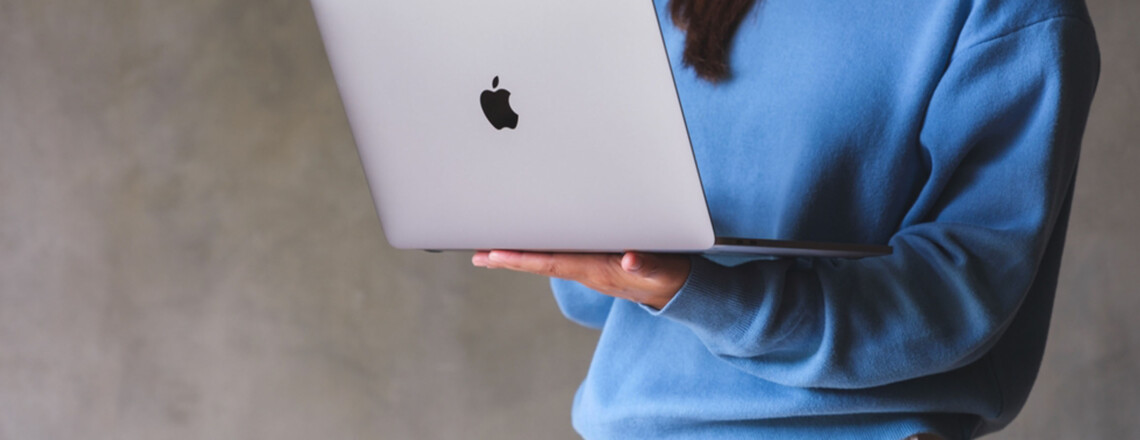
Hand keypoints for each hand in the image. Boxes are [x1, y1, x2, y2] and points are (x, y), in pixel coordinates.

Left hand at [471, 250, 690, 309]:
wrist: (678, 290)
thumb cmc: (669, 277)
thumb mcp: (663, 270)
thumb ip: (647, 263)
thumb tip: (629, 258)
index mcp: (596, 269)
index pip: (551, 262)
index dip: (521, 258)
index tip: (494, 255)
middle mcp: (586, 270)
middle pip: (540, 262)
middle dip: (508, 258)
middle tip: (477, 254)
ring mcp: (588, 268)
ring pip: (546, 260)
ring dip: (518, 256)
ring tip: (490, 252)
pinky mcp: (594, 264)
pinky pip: (559, 256)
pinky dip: (537, 252)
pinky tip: (525, 249)